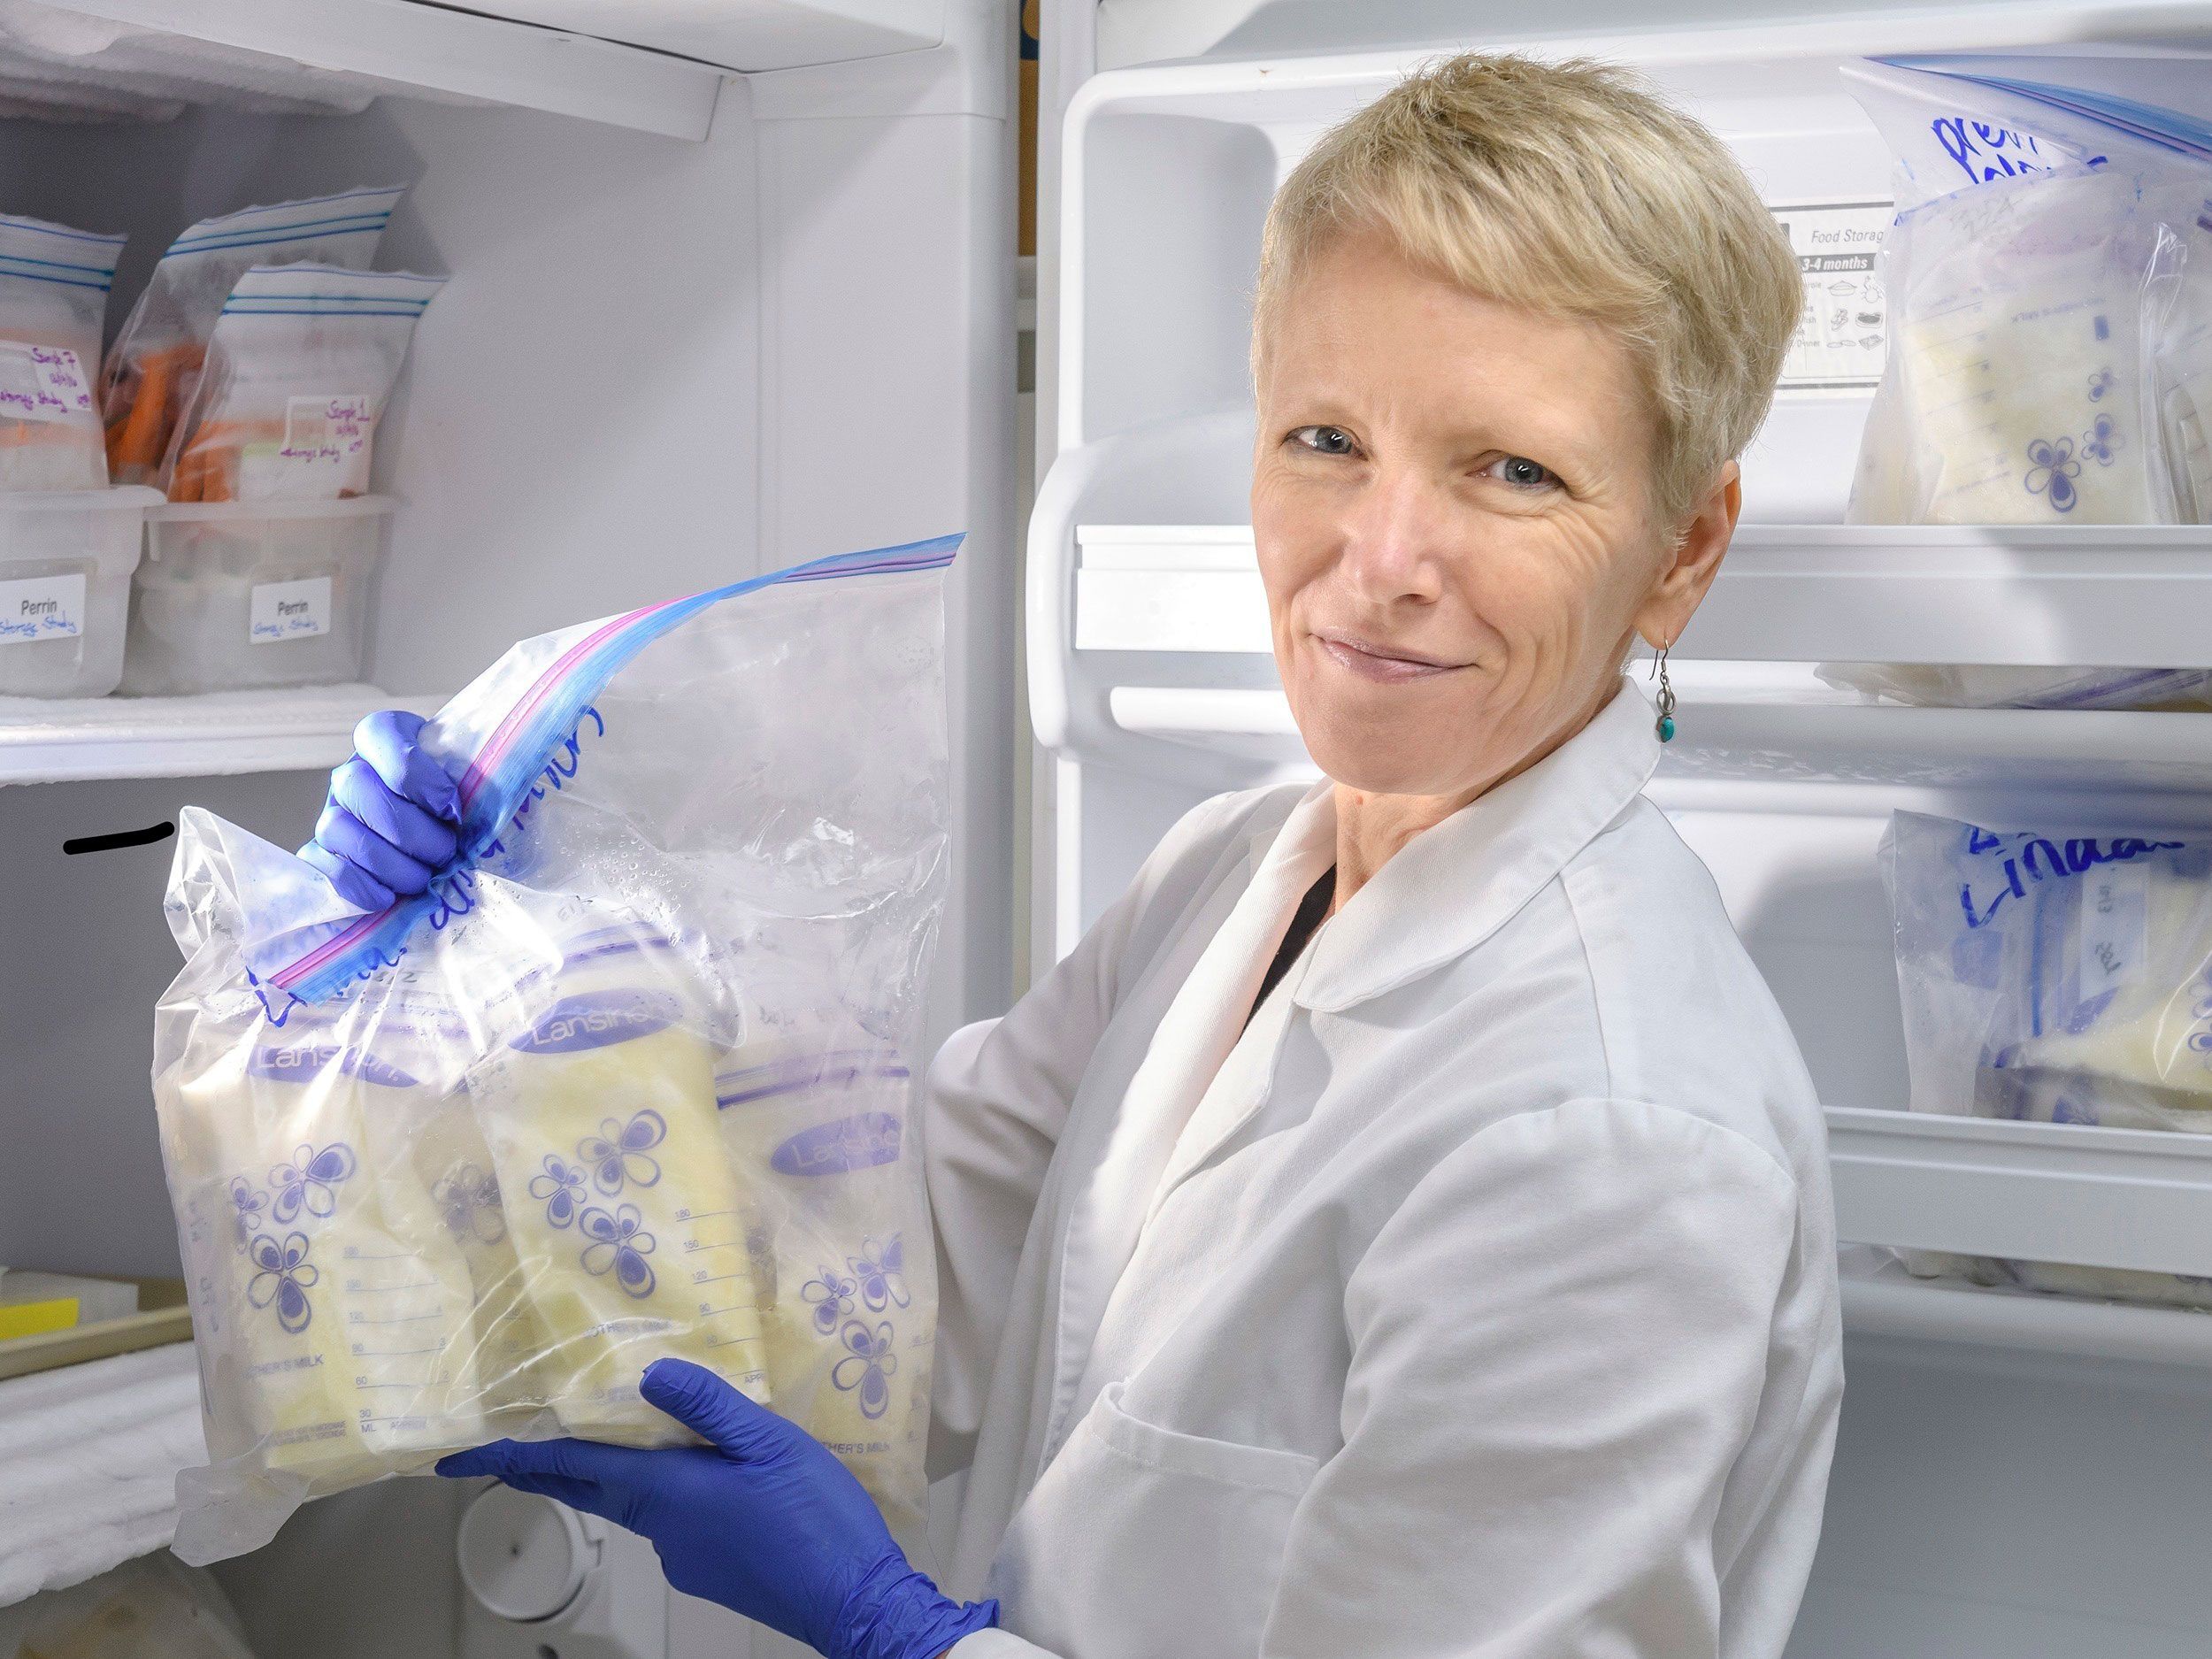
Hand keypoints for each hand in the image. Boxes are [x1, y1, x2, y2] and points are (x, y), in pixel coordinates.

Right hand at [298, 710, 462, 910]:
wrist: (440, 837)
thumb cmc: (462, 803)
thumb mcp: (476, 779)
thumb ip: (482, 777)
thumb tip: (502, 794)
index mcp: (386, 741)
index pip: (378, 733)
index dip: (414, 773)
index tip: (451, 806)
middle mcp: (353, 773)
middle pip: (357, 786)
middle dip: (409, 829)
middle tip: (446, 851)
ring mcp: (333, 812)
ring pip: (336, 828)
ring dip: (388, 862)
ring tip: (423, 878)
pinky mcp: (323, 851)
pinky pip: (318, 864)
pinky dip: (355, 884)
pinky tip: (388, 896)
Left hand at [436, 1360, 996, 1658]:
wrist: (853, 1601)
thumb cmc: (813, 1517)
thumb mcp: (769, 1444)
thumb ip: (708, 1406)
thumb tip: (647, 1373)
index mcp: (665, 1490)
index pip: (571, 1467)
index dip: (517, 1453)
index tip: (461, 1451)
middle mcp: (661, 1526)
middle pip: (589, 1487)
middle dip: (545, 1466)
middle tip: (505, 1444)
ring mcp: (684, 1553)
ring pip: (633, 1501)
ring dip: (608, 1472)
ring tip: (609, 1434)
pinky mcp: (710, 1568)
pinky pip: (670, 1517)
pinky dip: (659, 1489)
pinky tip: (698, 1471)